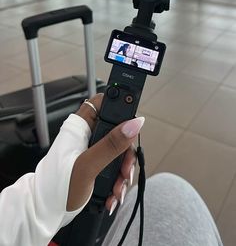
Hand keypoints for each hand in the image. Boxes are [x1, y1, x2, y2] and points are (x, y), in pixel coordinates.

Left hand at [66, 93, 144, 214]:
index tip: (132, 128)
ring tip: (117, 189)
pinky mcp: (95, 164)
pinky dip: (117, 181)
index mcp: (81, 126)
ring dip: (123, 172)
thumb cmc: (55, 187)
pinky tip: (113, 194)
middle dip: (126, 154)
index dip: (120, 109)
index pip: (104, 103)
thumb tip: (133, 124)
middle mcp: (87, 135)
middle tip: (124, 171)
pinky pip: (114, 166)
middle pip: (118, 131)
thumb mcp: (87, 165)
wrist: (45, 212)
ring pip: (119, 151)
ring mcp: (92, 150)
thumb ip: (112, 144)